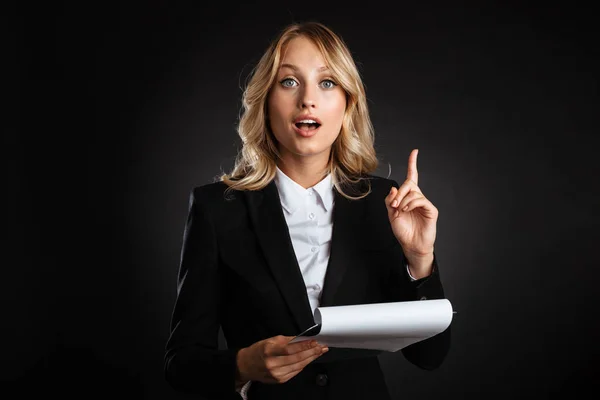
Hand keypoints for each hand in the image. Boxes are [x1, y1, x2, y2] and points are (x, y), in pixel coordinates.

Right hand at [236, 335, 327, 384]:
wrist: (247, 366)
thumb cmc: (258, 351)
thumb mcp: (270, 340)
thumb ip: (287, 340)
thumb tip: (302, 339)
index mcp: (269, 351)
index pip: (291, 348)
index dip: (305, 345)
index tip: (315, 341)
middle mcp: (273, 364)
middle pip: (297, 358)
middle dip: (312, 352)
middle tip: (322, 347)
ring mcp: (277, 374)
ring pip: (299, 366)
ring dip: (311, 358)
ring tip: (319, 352)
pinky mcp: (280, 380)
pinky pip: (296, 372)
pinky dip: (304, 364)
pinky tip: (309, 359)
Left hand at [385, 149, 437, 272]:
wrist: (411, 245)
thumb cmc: (403, 230)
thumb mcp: (391, 214)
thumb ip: (390, 200)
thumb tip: (394, 188)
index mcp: (408, 197)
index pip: (411, 176)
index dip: (412, 164)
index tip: (415, 152)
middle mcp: (417, 197)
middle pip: (409, 183)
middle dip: (400, 192)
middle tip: (394, 204)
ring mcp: (424, 203)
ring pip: (413, 192)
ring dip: (403, 201)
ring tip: (400, 211)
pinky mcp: (431, 210)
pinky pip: (420, 200)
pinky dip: (410, 204)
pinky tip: (406, 211)